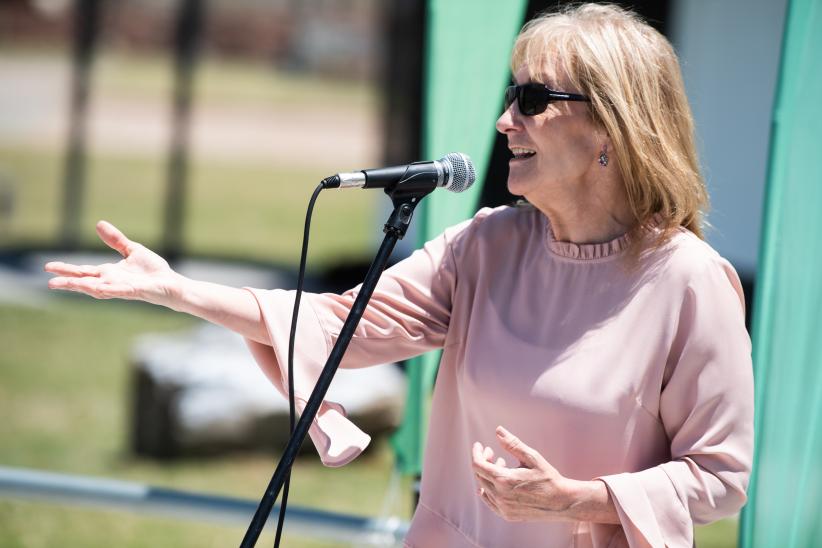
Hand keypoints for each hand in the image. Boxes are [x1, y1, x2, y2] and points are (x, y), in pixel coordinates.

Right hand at [45, 221, 181, 306]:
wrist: (170, 283)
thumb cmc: (153, 270)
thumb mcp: (132, 250)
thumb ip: (116, 240)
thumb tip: (99, 224)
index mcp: (109, 273)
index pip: (83, 271)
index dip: (67, 269)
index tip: (48, 266)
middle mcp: (111, 282)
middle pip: (85, 282)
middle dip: (68, 282)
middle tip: (50, 282)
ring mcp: (121, 288)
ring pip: (96, 289)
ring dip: (81, 288)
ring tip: (62, 287)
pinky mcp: (134, 291)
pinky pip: (118, 290)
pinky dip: (108, 289)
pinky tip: (98, 287)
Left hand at [472, 426, 573, 521]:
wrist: (562, 502)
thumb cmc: (548, 478)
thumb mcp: (531, 457)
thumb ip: (512, 444)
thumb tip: (498, 431)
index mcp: (504, 480)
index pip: (478, 465)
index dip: (477, 453)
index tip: (480, 445)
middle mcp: (500, 496)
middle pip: (479, 475)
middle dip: (483, 461)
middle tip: (492, 452)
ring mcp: (503, 508)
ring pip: (484, 488)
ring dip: (488, 474)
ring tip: (502, 465)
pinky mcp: (507, 515)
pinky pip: (490, 501)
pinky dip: (488, 490)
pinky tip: (496, 483)